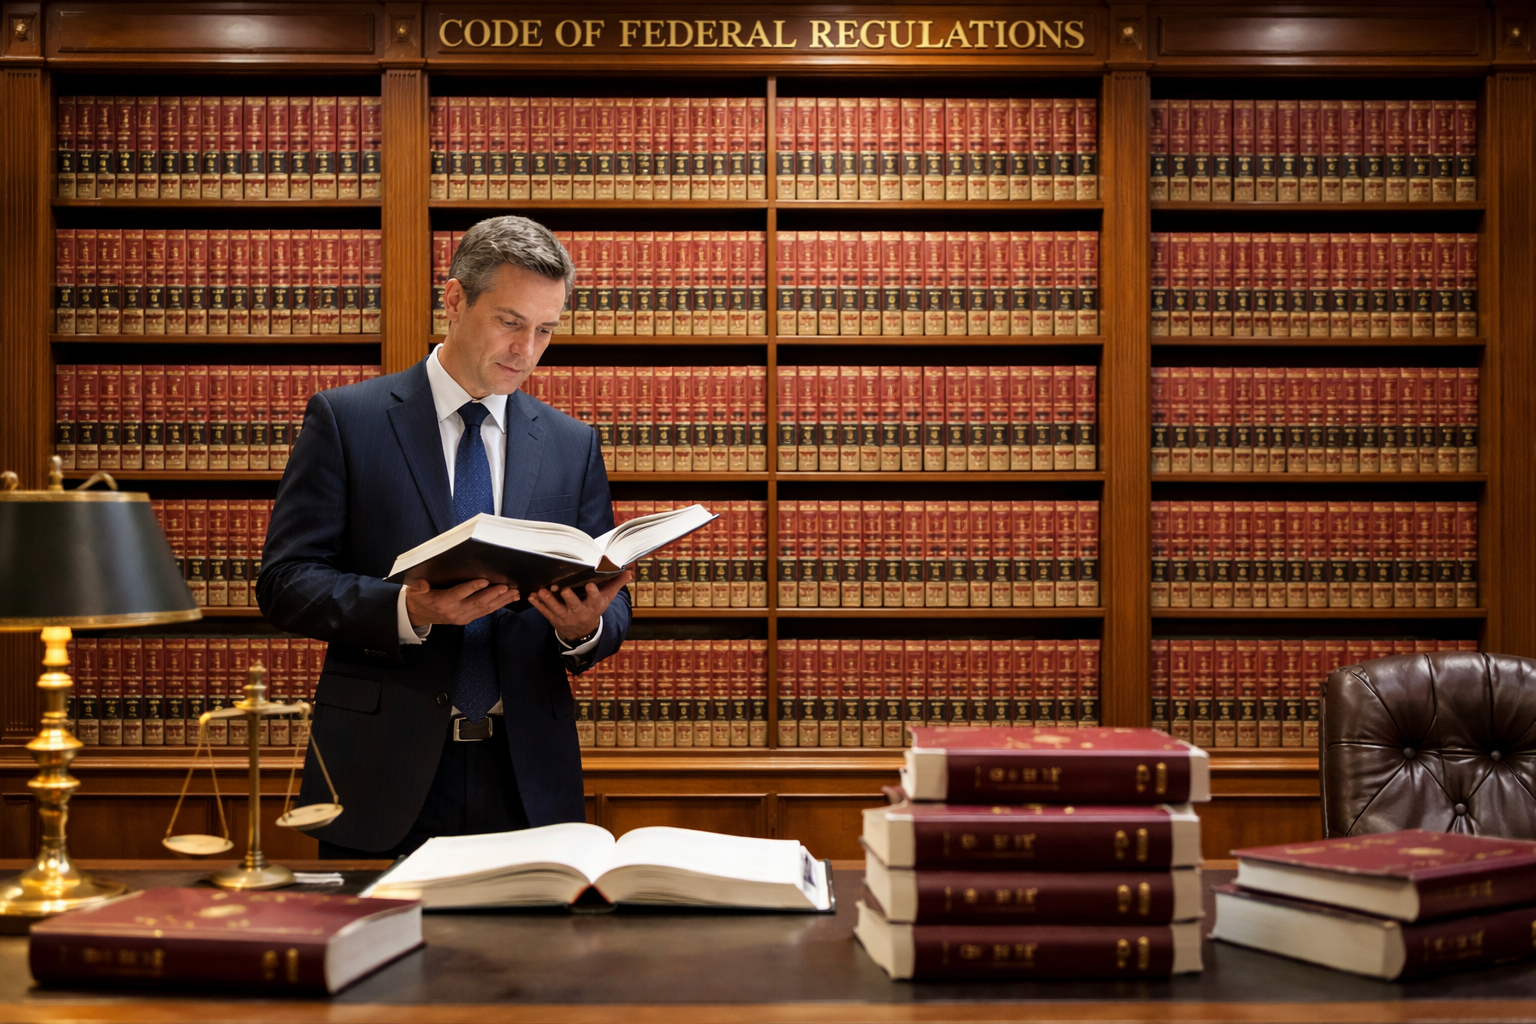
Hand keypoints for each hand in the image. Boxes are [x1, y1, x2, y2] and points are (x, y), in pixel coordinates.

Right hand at [405, 577, 520, 626]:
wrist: (418, 615)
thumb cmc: (419, 598)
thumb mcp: (414, 591)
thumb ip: (418, 587)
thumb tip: (421, 585)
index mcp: (442, 602)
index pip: (459, 594)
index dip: (472, 587)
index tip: (484, 581)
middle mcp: (454, 611)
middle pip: (477, 602)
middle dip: (493, 594)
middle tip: (507, 587)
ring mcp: (462, 617)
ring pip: (484, 608)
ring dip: (500, 601)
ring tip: (514, 593)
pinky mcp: (467, 619)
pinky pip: (485, 612)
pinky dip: (498, 605)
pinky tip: (508, 599)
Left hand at [527, 571, 632, 642]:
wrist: (583, 632)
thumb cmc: (595, 607)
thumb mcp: (607, 598)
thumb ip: (615, 583)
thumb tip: (628, 571)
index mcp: (594, 605)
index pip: (594, 599)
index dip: (592, 593)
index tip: (589, 585)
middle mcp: (580, 612)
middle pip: (574, 604)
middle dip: (568, 597)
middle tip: (563, 589)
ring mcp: (566, 617)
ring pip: (556, 609)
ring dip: (549, 600)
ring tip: (542, 591)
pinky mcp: (554, 619)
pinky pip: (545, 612)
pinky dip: (537, 604)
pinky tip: (531, 596)